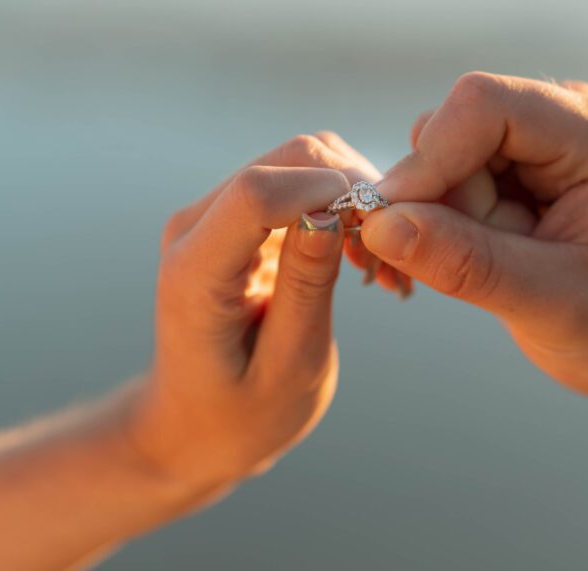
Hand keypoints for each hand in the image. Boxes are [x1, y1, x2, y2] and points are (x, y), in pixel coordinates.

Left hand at [126, 133, 387, 495]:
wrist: (194, 427)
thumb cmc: (239, 416)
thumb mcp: (287, 366)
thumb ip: (305, 286)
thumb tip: (332, 211)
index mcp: (195, 271)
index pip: (257, 193)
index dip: (329, 196)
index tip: (382, 236)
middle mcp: (197, 227)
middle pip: (287, 160)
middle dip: (353, 189)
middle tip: (393, 255)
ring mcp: (216, 216)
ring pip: (301, 161)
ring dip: (354, 196)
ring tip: (381, 263)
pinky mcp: (239, 218)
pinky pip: (300, 184)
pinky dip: (343, 208)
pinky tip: (364, 259)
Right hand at [363, 72, 587, 397]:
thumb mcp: (551, 305)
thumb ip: (465, 263)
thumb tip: (377, 225)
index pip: (482, 104)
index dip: (428, 159)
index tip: (391, 225)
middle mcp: (565, 120)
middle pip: (452, 130)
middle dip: (439, 202)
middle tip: (479, 269)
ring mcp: (540, 141)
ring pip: (441, 156)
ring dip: (443, 218)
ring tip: (499, 268)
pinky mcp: (518, 168)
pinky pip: (449, 179)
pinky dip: (446, 224)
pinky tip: (489, 260)